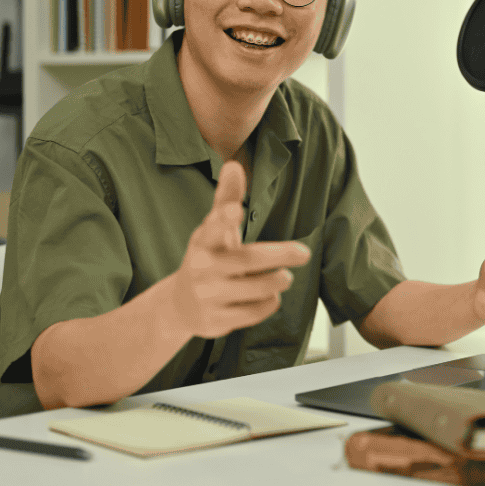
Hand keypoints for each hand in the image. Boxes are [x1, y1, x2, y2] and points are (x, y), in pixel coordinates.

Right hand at [171, 161, 310, 338]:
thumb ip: (227, 198)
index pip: (212, 227)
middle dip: (281, 255)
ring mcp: (208, 296)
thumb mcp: (214, 229)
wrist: (181, 305)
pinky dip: (270, 303)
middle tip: (303, 253)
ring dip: (279, 281)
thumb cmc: (209, 257)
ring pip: (259, 288)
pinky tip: (269, 297)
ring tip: (284, 277)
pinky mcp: (216, 321)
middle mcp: (202, 268)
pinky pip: (256, 311)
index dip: (224, 218)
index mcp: (203, 241)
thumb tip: (234, 164)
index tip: (234, 210)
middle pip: (250, 260)